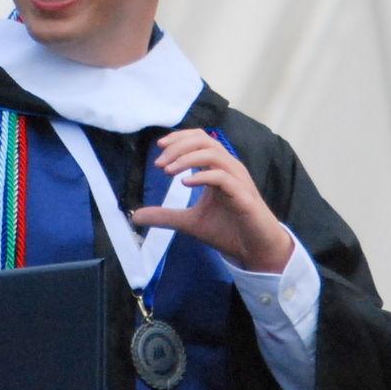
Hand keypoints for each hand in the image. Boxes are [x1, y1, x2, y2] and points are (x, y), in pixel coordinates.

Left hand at [130, 129, 293, 272]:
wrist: (255, 251)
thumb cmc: (228, 231)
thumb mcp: (189, 222)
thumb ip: (165, 216)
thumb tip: (136, 216)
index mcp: (218, 169)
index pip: (200, 140)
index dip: (179, 138)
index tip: (159, 148)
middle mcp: (229, 169)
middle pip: (204, 140)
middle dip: (178, 147)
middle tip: (159, 164)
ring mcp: (238, 180)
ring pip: (213, 154)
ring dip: (187, 159)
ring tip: (168, 172)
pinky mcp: (243, 196)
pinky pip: (223, 177)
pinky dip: (202, 177)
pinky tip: (185, 184)